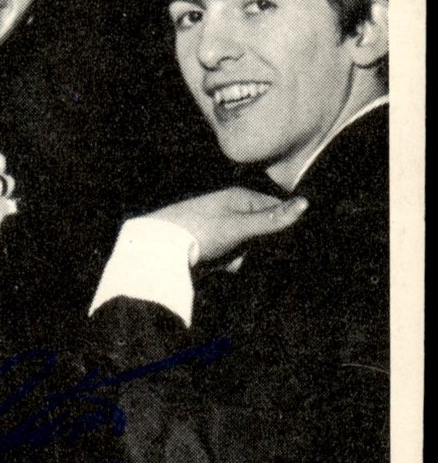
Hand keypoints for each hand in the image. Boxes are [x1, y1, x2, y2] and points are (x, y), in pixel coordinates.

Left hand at [151, 187, 307, 265]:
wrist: (156, 248)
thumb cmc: (198, 230)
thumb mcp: (239, 226)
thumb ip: (272, 219)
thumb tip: (306, 204)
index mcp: (241, 197)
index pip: (278, 209)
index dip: (285, 227)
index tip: (291, 246)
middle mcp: (233, 209)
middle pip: (264, 232)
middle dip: (261, 248)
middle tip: (245, 252)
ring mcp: (223, 226)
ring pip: (250, 247)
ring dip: (244, 259)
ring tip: (228, 259)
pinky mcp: (214, 243)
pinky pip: (233, 256)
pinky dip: (229, 263)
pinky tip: (219, 265)